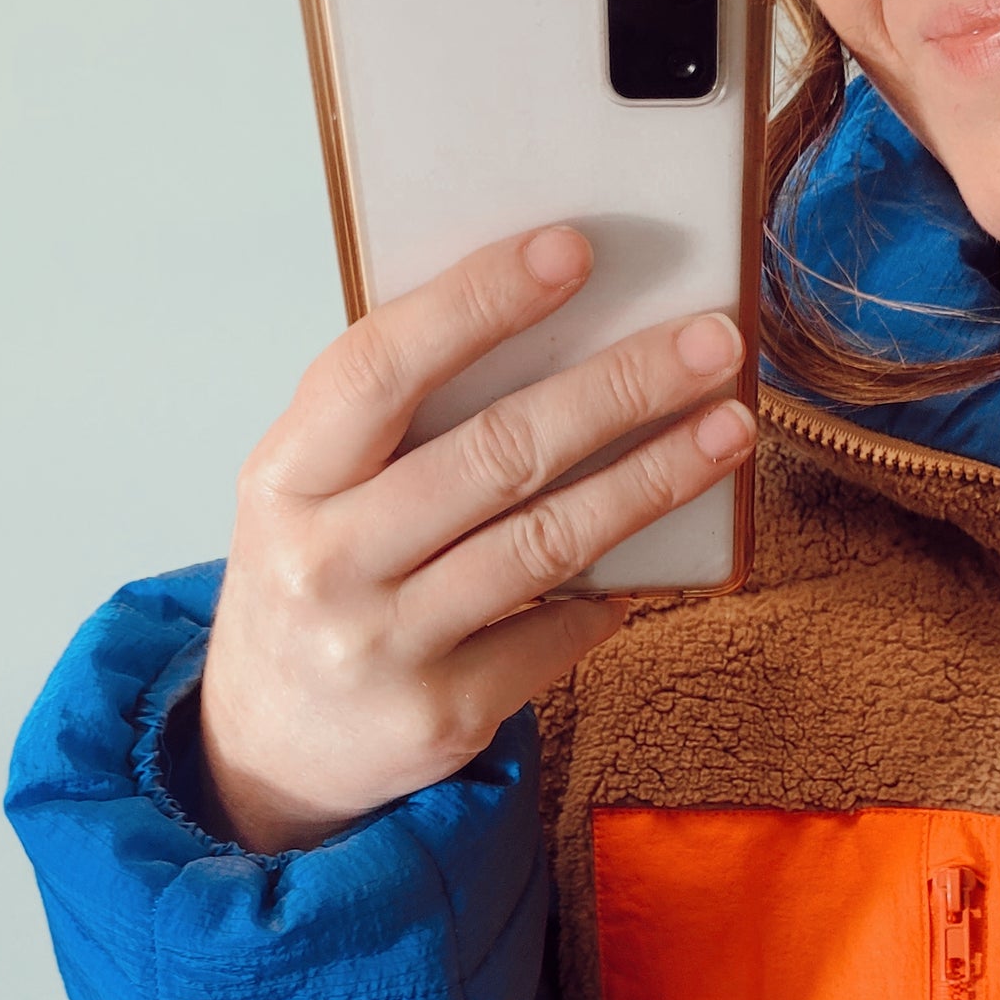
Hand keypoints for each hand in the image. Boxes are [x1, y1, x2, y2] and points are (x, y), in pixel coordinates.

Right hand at [199, 225, 755, 852]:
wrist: (269, 751)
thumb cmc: (318, 581)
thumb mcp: (312, 493)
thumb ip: (395, 424)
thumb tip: (555, 326)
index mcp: (284, 478)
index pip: (382, 366)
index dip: (478, 300)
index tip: (573, 248)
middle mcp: (326, 561)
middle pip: (497, 453)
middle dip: (621, 387)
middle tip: (714, 339)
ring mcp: (384, 646)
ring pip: (547, 544)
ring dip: (654, 480)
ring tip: (730, 429)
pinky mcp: (442, 717)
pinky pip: (556, 636)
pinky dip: (607, 596)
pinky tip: (646, 564)